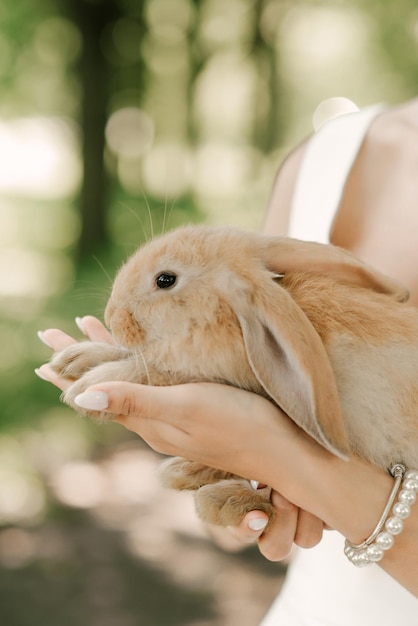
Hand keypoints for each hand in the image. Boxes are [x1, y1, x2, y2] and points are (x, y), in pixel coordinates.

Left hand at [37, 316, 326, 560]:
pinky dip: (139, 365)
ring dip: (109, 359)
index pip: (98, 391)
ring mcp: (180, 415)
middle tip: (59, 335)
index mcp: (150, 420)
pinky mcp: (200, 408)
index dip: (71, 368)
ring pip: (131, 380)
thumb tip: (76, 396)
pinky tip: (147, 360)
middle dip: (84, 358)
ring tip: (93, 338)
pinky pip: (156, 383)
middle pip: (110, 383)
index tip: (46, 348)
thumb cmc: (241, 426)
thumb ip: (134, 401)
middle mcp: (159, 419)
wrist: (289, 452)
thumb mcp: (185, 409)